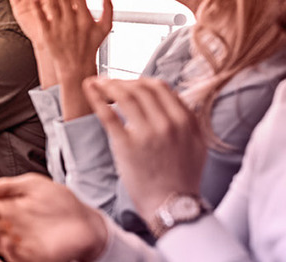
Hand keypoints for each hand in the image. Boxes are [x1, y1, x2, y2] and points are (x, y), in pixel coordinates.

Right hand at [0, 174, 109, 261]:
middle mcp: (13, 225)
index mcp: (10, 207)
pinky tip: (7, 240)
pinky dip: (6, 249)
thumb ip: (7, 185)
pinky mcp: (30, 254)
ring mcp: (20, 240)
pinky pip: (13, 256)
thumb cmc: (63, 203)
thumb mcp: (33, 184)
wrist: (86, 222)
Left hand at [4, 0, 113, 89]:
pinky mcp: (48, 34)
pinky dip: (37, 6)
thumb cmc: (90, 46)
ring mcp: (59, 27)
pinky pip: (41, 17)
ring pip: (52, 4)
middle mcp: (72, 21)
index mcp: (85, 18)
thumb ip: (108, 9)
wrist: (76, 66)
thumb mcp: (104, 28)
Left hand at [84, 76, 206, 221]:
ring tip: (97, 83)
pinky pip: (108, 113)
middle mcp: (168, 123)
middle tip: (109, 82)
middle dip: (122, 81)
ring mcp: (147, 133)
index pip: (160, 86)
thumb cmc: (182, 179)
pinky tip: (88, 88)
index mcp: (185, 121)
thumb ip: (189, 122)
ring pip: (125, 95)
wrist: (172, 206)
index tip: (129, 83)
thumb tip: (177, 102)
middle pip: (141, 88)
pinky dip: (96, 97)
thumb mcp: (197, 146)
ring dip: (108, 84)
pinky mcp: (126, 145)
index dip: (141, 81)